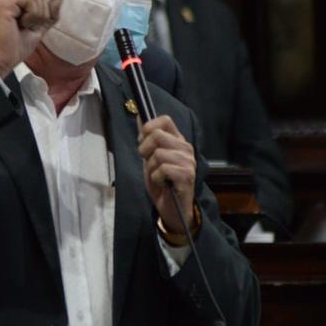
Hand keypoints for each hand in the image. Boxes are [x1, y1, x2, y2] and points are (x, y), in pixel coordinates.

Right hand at [0, 0, 65, 76]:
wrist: (2, 60)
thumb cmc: (14, 48)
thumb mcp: (39, 28)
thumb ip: (50, 14)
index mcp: (14, 0)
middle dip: (43, 10)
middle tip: (31, 25)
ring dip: (37, 15)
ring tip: (24, 26)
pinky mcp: (6, 1)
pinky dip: (32, 15)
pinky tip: (21, 24)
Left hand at [137, 116, 196, 236]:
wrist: (172, 209)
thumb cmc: (162, 183)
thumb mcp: (150, 158)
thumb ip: (146, 138)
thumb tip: (138, 116)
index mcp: (178, 141)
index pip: (165, 120)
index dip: (149, 127)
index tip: (143, 141)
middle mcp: (186, 148)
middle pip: (158, 135)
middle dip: (145, 150)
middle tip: (149, 163)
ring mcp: (188, 162)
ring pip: (158, 154)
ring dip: (151, 168)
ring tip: (158, 176)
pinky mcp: (187, 176)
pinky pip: (163, 169)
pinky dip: (157, 178)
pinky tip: (163, 183)